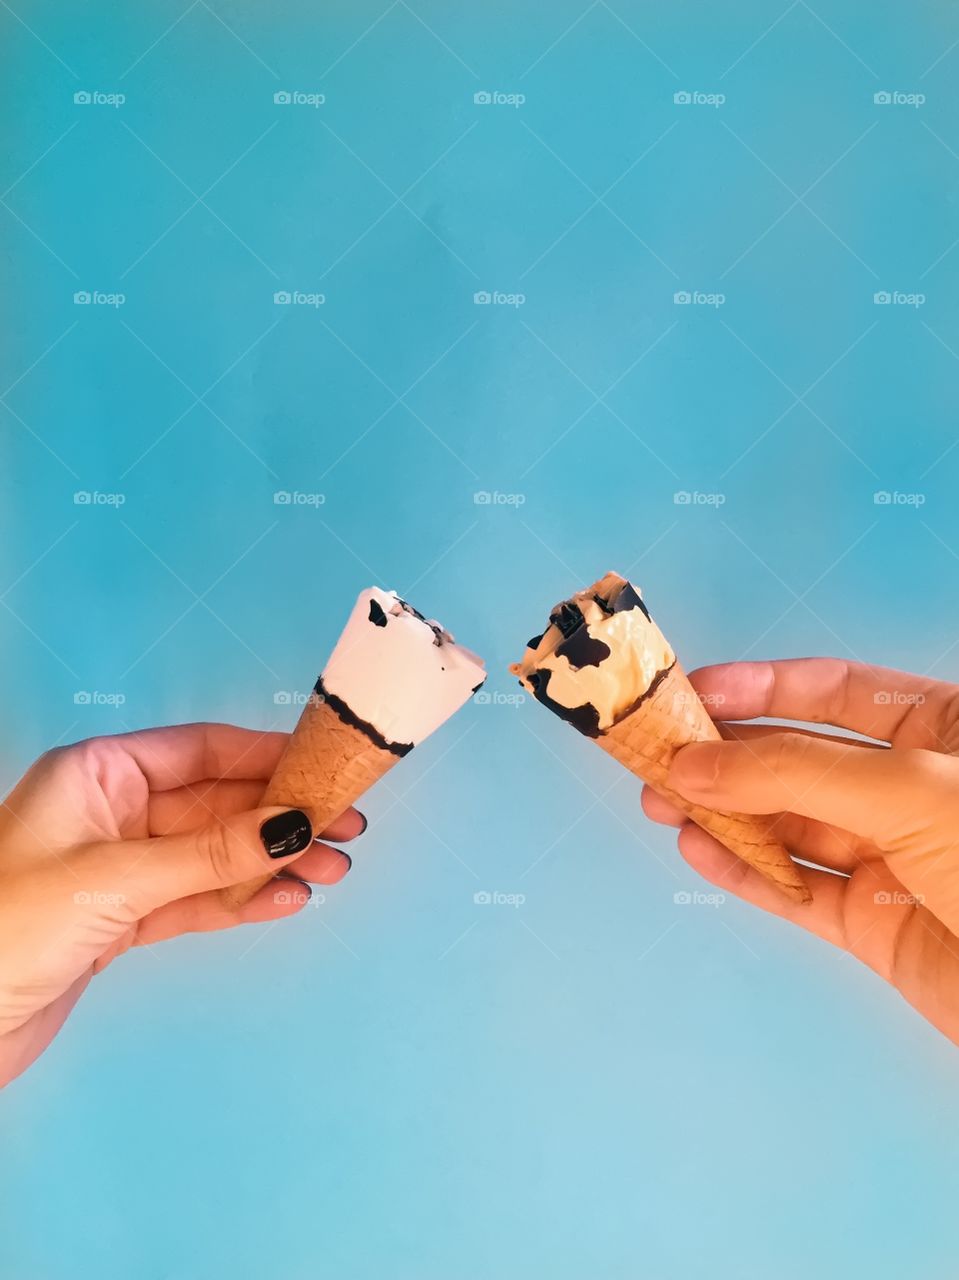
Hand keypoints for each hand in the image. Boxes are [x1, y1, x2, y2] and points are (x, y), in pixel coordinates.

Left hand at [0, 723, 364, 1087]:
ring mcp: (118, 867)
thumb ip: (211, 853)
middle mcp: (110, 812)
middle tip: (345, 828)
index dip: (266, 757)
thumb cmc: (7, 927)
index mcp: (97, 774)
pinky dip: (240, 900)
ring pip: (212, 855)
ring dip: (271, 862)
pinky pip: (195, 900)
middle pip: (215, 804)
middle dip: (280, 818)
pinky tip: (285, 900)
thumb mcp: (116, 878)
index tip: (324, 767)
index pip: (199, 750)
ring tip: (331, 871)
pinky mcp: (120, 920)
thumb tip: (293, 826)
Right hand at [642, 658, 958, 1045]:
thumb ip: (794, 771)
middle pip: (802, 758)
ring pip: (790, 824)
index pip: (839, 691)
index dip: (765, 686)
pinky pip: (796, 889)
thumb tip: (698, 760)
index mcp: (946, 731)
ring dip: (723, 812)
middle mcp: (915, 789)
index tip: (697, 690)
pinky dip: (743, 870)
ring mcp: (894, 858)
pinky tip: (697, 847)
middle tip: (660, 753)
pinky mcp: (876, 925)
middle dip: (728, 754)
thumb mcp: (909, 790)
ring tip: (659, 800)